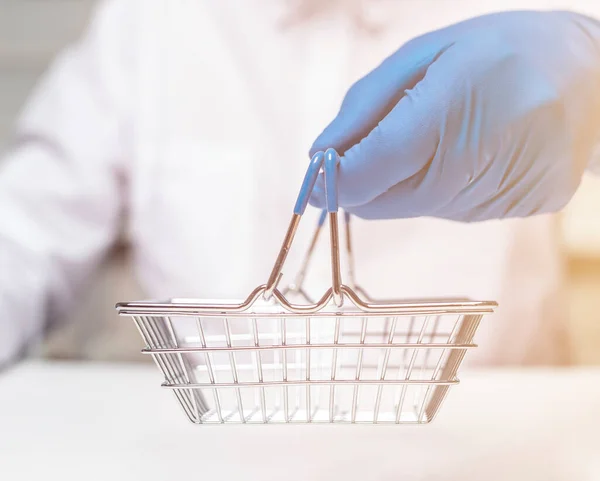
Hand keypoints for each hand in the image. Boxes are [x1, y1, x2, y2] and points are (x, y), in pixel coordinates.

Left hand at [309, 11, 599, 220]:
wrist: (593, 77)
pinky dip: (439, 186)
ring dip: (405, 178)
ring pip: (410, 207)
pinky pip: (445, 210)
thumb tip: (320, 156)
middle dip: (365, 178)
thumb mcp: (425, 54)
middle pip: (379, 202)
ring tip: (443, 132)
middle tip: (383, 138)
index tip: (320, 171)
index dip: (332, 178)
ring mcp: (492, 199)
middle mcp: (470, 169)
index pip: (365, 174)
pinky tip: (469, 150)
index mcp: (447, 115)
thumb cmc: (503, 51)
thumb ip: (364, 108)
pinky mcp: (510, 213)